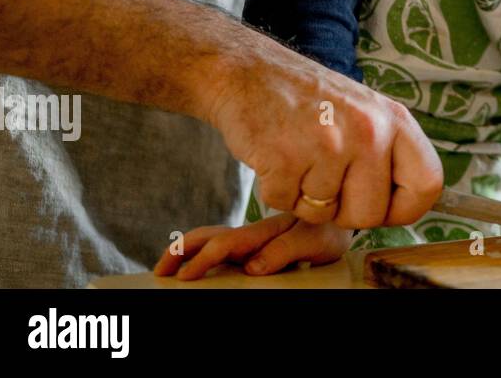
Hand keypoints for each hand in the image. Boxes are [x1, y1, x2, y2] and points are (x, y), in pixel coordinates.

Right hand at [153, 214, 352, 280]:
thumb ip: (284, 250)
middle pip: (207, 237)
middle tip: (159, 271)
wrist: (340, 222)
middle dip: (180, 250)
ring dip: (186, 251)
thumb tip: (252, 268)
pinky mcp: (254, 248)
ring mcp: (250, 241)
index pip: (224, 244)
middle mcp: (251, 236)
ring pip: (210, 241)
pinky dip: (202, 256)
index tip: (185, 277)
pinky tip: (195, 268)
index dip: (203, 260)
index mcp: (261, 233)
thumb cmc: (327, 231)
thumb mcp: (312, 241)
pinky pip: (222, 250)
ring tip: (166, 269)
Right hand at [203, 42, 442, 228]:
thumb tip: (408, 204)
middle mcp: (368, 131)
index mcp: (394, 120)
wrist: (247, 70)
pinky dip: (276, 191)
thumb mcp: (366, 112)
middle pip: (370, 215)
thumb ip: (390, 153)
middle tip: (324, 178)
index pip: (427, 185)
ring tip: (298, 157)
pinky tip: (276, 157)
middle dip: (343, 210)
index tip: (381, 206)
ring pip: (324, 214)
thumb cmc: (309, 99)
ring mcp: (327, 145)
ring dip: (305, 197)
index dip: (403, 208)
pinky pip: (286, 205)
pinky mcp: (284, 159)